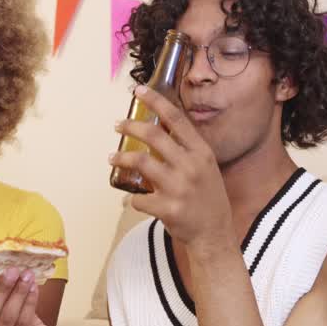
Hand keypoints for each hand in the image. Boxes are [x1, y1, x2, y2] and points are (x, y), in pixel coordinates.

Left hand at [109, 86, 232, 252]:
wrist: (214, 234)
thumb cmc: (207, 199)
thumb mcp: (206, 168)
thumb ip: (187, 150)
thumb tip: (161, 129)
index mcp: (201, 153)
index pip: (176, 119)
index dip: (156, 101)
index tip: (139, 90)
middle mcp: (191, 166)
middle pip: (154, 136)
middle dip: (131, 126)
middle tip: (118, 125)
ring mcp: (179, 188)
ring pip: (140, 162)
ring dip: (121, 157)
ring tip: (112, 157)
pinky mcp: (167, 209)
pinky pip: (138, 198)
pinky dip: (132, 198)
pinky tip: (132, 198)